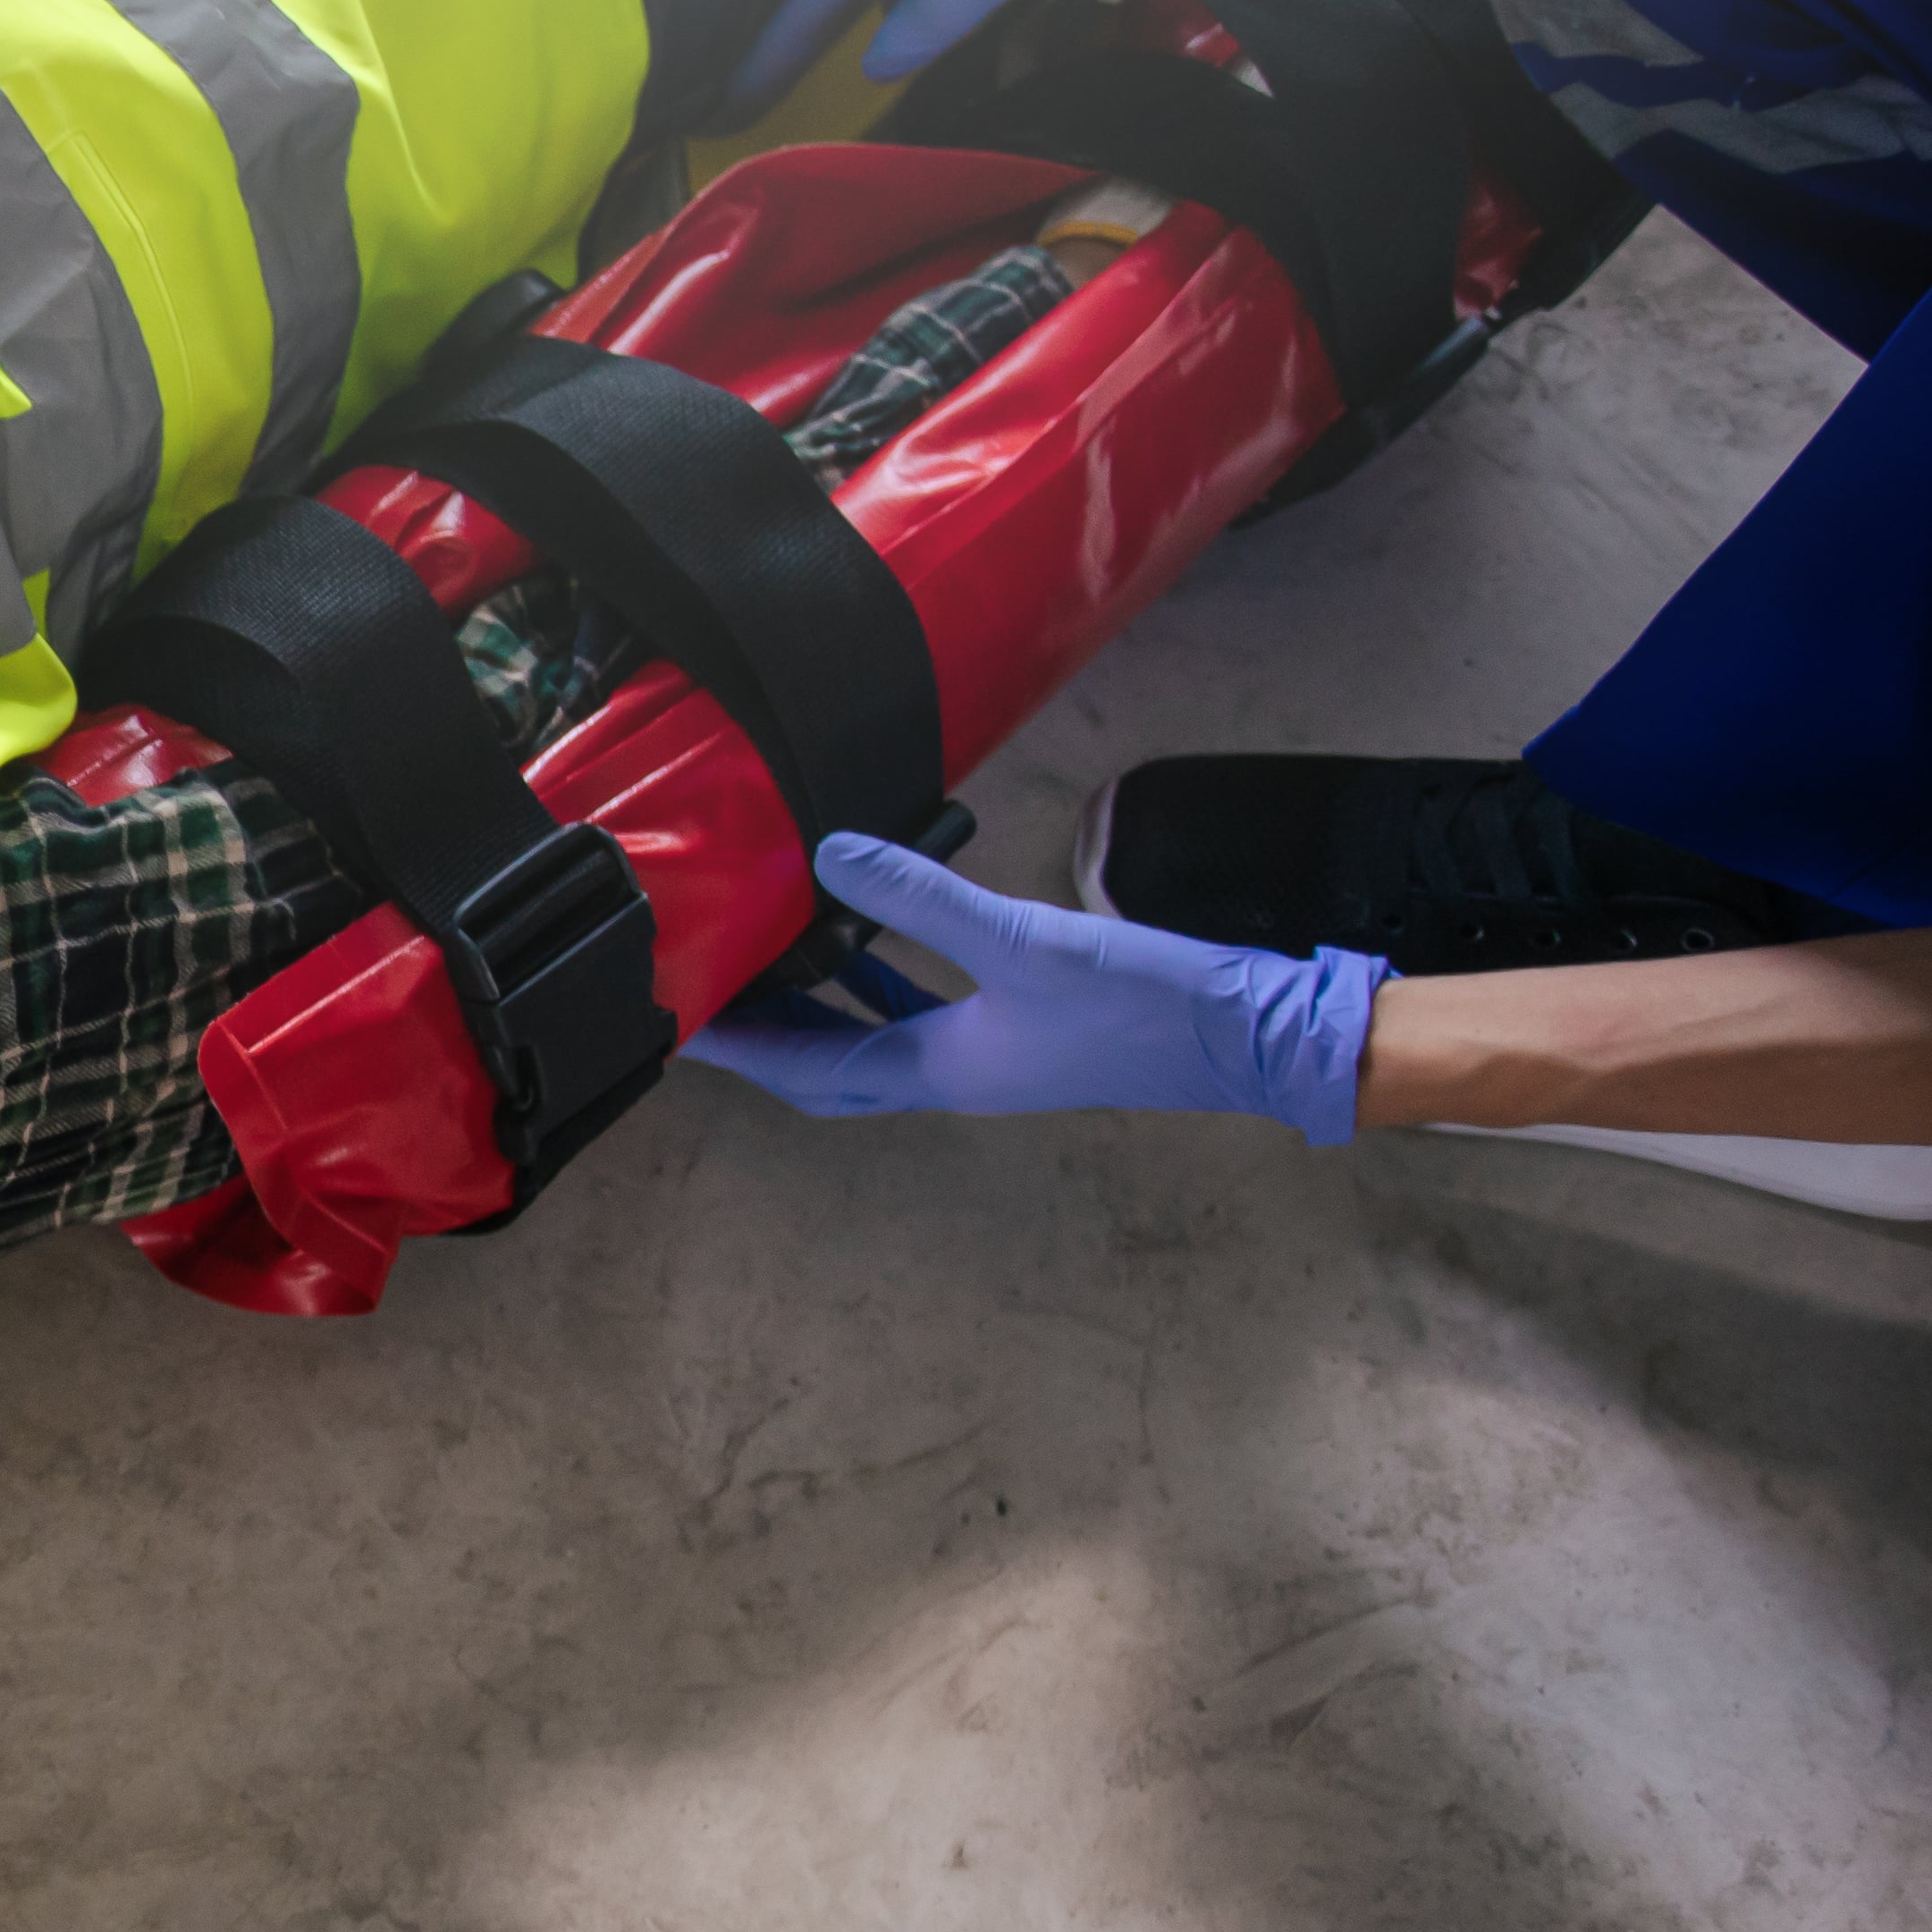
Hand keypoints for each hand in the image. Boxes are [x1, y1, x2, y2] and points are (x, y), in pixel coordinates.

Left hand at [686, 831, 1384, 1140]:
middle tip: (708, 995)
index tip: (677, 1023)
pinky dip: (883, 986)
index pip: (805, 1066)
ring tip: (766, 961)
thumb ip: (924, 898)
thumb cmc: (1146, 1004)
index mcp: (938, 1069)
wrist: (1253, 1037)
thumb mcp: (1025, 940)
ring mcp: (990, 1057)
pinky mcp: (1024, 1032)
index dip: (740, 1046)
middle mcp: (952, 1075)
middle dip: (765, 1036)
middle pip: (826, 1067)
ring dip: (819, 1010)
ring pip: (873, 1042)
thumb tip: (829, 856)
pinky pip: (923, 1015)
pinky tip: (876, 945)